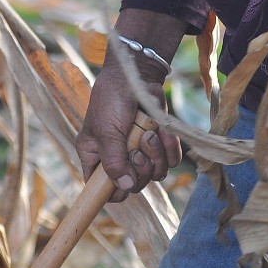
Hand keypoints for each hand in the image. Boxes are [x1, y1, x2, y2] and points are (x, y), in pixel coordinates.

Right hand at [75, 53, 182, 203]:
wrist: (136, 75)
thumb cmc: (112, 100)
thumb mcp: (107, 131)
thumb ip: (113, 161)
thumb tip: (124, 187)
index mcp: (96, 157)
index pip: (101, 189)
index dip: (114, 192)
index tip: (125, 182)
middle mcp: (118, 158)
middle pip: (134, 185)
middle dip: (141, 167)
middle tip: (137, 148)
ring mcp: (140, 152)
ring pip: (155, 174)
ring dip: (156, 154)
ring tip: (149, 133)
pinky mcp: (159, 144)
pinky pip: (171, 160)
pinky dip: (170, 147)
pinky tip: (162, 131)